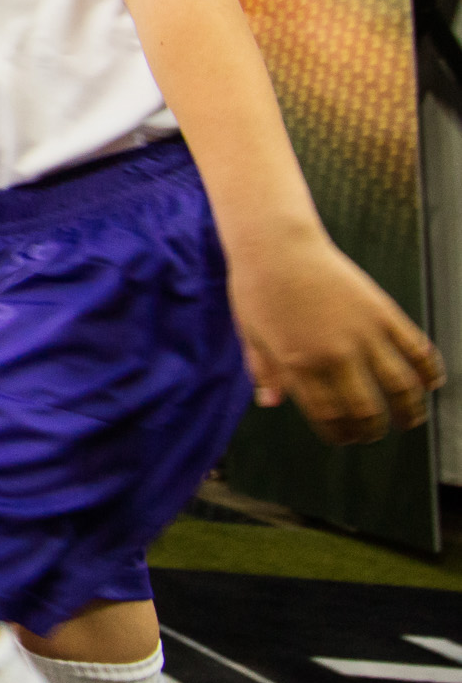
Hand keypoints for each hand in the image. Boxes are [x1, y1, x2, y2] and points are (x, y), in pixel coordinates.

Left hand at [231, 224, 443, 444]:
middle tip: (374, 433)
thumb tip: (271, 403)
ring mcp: (362, 333)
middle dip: (372, 429)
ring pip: (399, 386)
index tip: (345, 437)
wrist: (276, 245)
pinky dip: (429, 370)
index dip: (340, 434)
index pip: (328, 417)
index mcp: (297, 365)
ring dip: (410, 410)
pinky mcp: (382, 312)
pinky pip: (416, 348)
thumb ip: (264, 370)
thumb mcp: (250, 334)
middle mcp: (333, 355)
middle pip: (366, 410)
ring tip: (410, 420)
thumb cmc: (256, 288)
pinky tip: (431, 383)